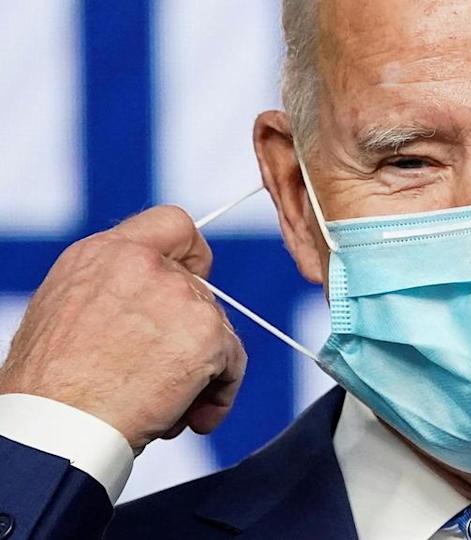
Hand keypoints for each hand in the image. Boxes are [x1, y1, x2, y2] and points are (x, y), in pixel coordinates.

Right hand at [0, 206, 246, 451]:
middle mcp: (145, 264)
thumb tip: (152, 306)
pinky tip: (193, 418)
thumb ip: (115, 291)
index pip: (172, 223)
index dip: (192, 255)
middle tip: (163, 379)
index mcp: (103, 254)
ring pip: (218, 330)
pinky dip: (221, 392)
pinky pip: (233, 361)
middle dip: (188, 338)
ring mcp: (180, 296)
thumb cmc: (52, 388)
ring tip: (168, 409)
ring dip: (202, 371)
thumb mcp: (68, 312)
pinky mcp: (207, 332)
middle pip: (201, 293)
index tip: (194, 280)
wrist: (57, 427)